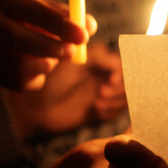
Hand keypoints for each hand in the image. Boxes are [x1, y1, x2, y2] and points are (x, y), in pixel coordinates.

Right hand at [0, 0, 96, 90]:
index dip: (61, 24)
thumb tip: (90, 26)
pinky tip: (34, 68)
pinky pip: (25, 82)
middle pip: (19, 39)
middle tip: (73, 52)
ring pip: (23, 65)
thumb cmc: (33, 25)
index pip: (35, 12)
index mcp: (11, 2)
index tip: (83, 35)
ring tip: (52, 57)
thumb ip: (71, 18)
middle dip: (51, 48)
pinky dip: (39, 77)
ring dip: (47, 64)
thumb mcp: (49, 14)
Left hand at [7, 42, 127, 137]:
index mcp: (102, 59)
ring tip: (96, 104)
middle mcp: (106, 74)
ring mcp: (105, 92)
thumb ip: (99, 56)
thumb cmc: (51, 80)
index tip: (111, 79)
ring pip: (127, 97)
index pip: (127, 62)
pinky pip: (118, 111)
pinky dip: (110, 111)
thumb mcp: (75, 62)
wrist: (35, 107)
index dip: (123, 71)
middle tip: (102, 93)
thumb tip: (121, 62)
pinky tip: (94, 111)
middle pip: (131, 80)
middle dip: (120, 88)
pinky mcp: (102, 110)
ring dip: (115, 101)